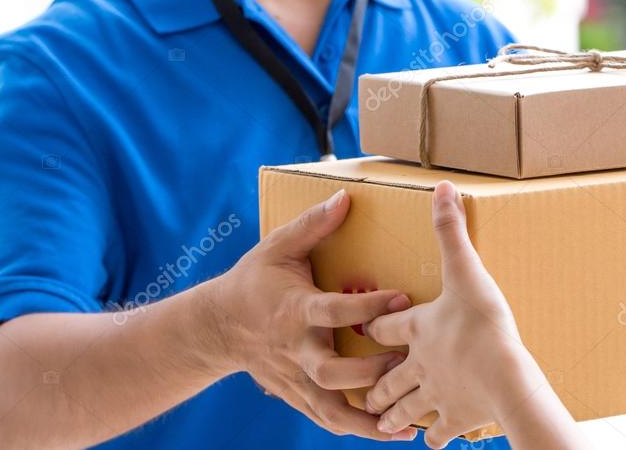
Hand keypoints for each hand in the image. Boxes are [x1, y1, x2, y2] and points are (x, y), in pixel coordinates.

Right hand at [214, 189, 417, 441]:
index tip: (402, 298)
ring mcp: (296, 378)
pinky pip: (328, 419)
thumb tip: (345, 197)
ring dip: (369, 418)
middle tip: (406, 362)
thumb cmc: (253, 281)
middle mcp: (296, 349)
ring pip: (331, 408)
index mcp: (295, 310)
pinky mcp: (297, 395)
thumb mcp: (278, 246)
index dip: (367, 307)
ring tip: (407, 421)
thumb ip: (313, 225)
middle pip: (331, 371)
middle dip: (370, 371)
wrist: (218, 326)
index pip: (334, 311)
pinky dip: (358, 429)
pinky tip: (391, 433)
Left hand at [363, 181, 558, 447]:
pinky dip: (434, 436)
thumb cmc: (484, 324)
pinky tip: (431, 441)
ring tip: (380, 419)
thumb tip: (440, 187)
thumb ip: (451, 229)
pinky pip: (440, 431)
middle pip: (387, 375)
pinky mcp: (456, 417)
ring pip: (404, 407)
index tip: (360, 326)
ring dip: (392, 412)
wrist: (504, 378)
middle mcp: (417, 364)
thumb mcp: (466, 270)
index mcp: (415, 328)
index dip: (369, 323)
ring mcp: (435, 394)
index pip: (381, 326)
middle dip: (375, 381)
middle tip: (363, 386)